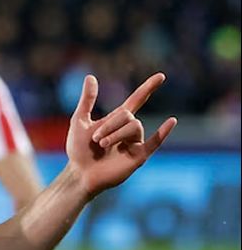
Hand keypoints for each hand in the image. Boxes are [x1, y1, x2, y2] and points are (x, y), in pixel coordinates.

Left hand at [66, 74, 176, 198]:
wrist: (79, 173)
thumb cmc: (78, 149)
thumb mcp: (79, 121)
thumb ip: (87, 100)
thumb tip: (90, 76)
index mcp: (117, 120)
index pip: (137, 100)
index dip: (148, 88)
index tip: (161, 76)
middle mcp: (129, 130)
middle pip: (128, 116)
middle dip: (110, 125)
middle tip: (96, 139)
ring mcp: (135, 143)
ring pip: (135, 127)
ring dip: (116, 133)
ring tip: (102, 144)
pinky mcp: (139, 156)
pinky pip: (155, 142)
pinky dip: (163, 132)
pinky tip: (171, 121)